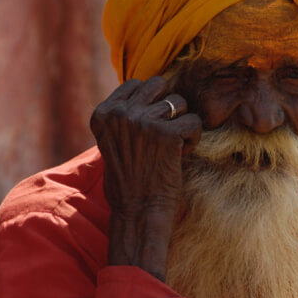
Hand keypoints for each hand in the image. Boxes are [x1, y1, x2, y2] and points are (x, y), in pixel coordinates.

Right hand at [90, 76, 201, 280]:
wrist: (138, 212)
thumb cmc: (129, 180)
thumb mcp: (114, 141)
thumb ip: (124, 115)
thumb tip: (148, 87)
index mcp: (103, 113)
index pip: (136, 85)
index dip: (149, 104)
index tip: (147, 130)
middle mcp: (120, 113)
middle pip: (158, 85)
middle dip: (167, 106)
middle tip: (164, 134)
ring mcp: (143, 121)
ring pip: (180, 102)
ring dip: (181, 123)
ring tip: (172, 147)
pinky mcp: (167, 133)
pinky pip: (194, 121)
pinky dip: (193, 138)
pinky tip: (180, 155)